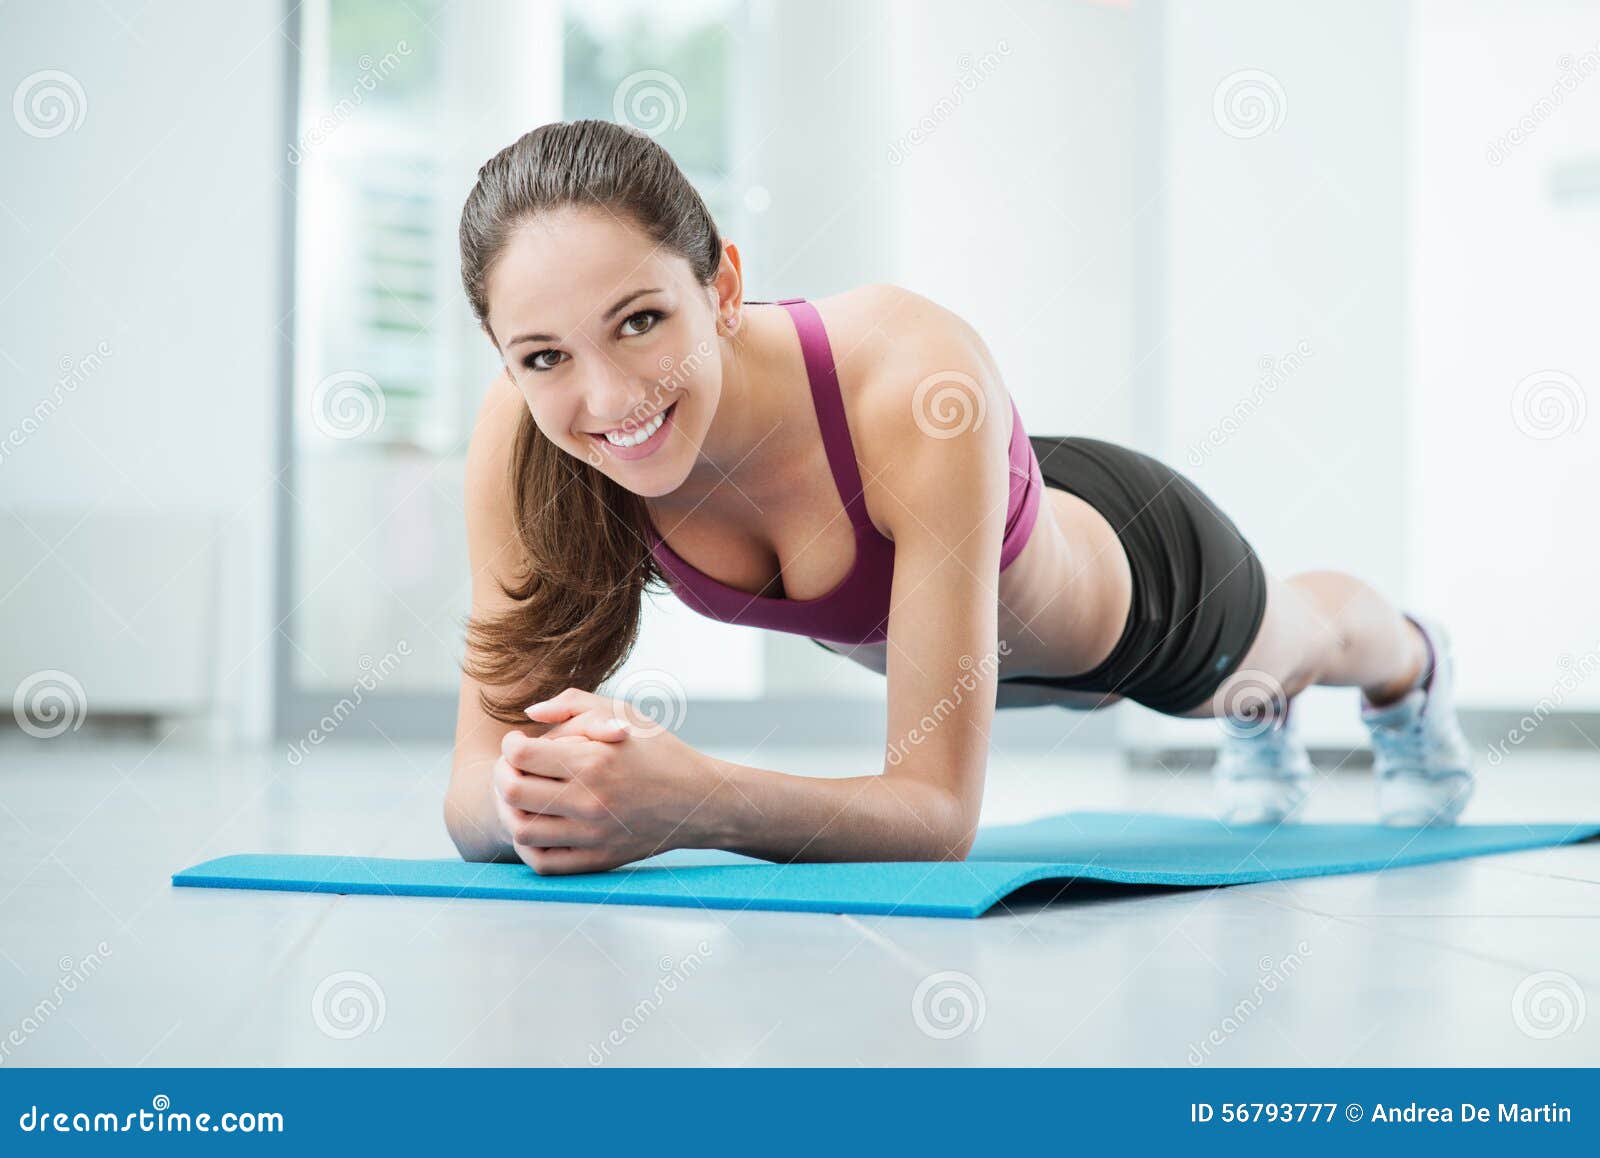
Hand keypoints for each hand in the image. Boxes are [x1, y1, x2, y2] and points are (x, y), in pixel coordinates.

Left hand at [491, 687, 711, 874]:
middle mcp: (590, 800)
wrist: (698, 801)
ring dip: (510, 810)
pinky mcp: (597, 860)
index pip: (520, 755)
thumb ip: (572, 704)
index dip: (510, 745)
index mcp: (594, 760)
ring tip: (522, 796)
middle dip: (502, 775)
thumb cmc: (659, 751)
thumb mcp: (623, 713)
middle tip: (512, 768)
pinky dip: (527, 846)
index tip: (519, 743)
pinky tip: (536, 824)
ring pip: (521, 830)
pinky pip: (542, 862)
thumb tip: (529, 715)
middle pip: (512, 792)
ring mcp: (592, 835)